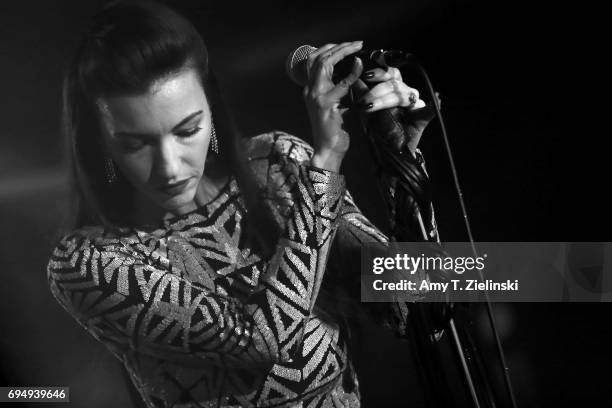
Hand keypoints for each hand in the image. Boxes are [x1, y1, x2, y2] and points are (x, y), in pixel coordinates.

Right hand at [303, 41, 363, 171]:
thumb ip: (341, 91)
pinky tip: (359, 65)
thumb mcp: (338, 107)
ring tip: (356, 47)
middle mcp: (310, 90)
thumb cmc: (334, 131)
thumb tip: (356, 76)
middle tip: (356, 43)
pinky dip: (351, 72)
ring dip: (341, 52)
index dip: (329, 49)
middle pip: (317, 58)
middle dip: (337, 46)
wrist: (328, 150)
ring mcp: (315, 96)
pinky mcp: (326, 104)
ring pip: (324, 64)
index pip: (314, 61)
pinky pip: (340, 84)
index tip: (348, 46)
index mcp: (311, 90)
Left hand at [356, 67, 439, 153]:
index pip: (391, 73)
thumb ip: (361, 92)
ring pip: (403, 95)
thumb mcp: (365, 109)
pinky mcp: (421, 120)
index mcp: (394, 88)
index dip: (380, 71)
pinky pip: (429, 112)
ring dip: (384, 100)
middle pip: (395, 83)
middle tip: (362, 102)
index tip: (365, 75)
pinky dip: (432, 107)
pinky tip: (436, 101)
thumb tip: (354, 76)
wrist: (384, 151)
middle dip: (376, 91)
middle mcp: (405, 94)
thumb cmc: (376, 128)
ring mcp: (414, 106)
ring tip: (368, 107)